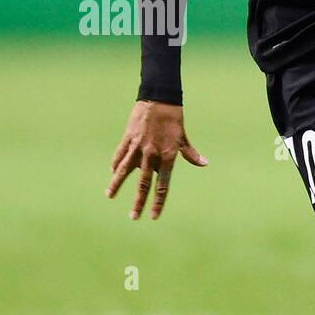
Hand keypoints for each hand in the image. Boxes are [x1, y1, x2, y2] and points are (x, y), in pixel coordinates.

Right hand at [106, 100, 208, 219]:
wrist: (159, 97)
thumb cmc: (174, 118)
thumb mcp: (183, 137)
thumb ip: (191, 154)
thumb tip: (205, 163)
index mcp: (168, 155)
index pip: (163, 185)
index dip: (158, 202)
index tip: (154, 216)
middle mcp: (152, 154)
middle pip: (143, 183)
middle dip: (138, 202)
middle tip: (133, 217)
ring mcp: (138, 146)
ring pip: (125, 170)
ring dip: (116, 184)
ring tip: (109, 195)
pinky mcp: (128, 137)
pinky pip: (120, 154)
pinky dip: (116, 163)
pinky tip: (112, 171)